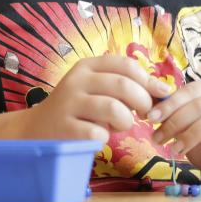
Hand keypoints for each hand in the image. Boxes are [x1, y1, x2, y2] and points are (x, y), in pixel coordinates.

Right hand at [15, 55, 171, 142]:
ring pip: (113, 108)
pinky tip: (100, 136)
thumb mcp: (96, 89)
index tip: (161, 94)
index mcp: (87, 67)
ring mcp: (68, 104)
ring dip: (126, 121)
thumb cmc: (77, 108)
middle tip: (145, 114)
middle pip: (123, 84)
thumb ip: (124, 86)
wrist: (37, 129)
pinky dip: (106, 137)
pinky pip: (98, 132)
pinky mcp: (64, 128)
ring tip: (121, 125)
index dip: (148, 79)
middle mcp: (77, 81)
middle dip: (143, 101)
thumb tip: (164, 91)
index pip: (124, 64)